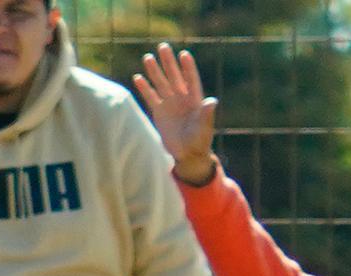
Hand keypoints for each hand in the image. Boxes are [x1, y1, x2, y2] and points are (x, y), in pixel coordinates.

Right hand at [135, 45, 218, 180]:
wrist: (187, 153)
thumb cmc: (199, 140)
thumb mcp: (205, 126)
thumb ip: (207, 113)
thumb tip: (212, 101)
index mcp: (195, 99)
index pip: (191, 79)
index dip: (188, 67)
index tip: (184, 55)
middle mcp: (182, 98)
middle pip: (174, 76)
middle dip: (168, 62)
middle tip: (163, 47)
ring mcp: (170, 104)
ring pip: (161, 83)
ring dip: (155, 71)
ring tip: (147, 57)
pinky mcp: (159, 112)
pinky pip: (151, 97)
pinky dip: (145, 88)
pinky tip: (138, 77)